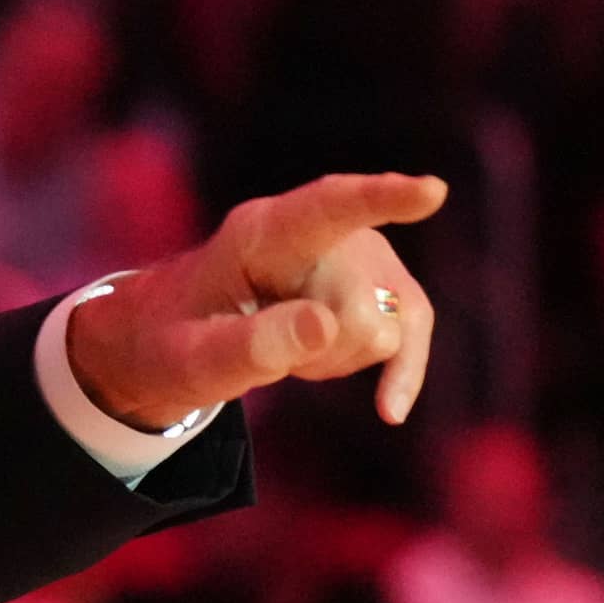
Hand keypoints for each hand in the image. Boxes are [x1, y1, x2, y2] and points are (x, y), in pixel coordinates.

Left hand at [60, 172, 446, 432]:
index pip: (326, 209)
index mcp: (259, 234)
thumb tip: (326, 326)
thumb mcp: (191, 361)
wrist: (174, 342)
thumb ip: (248, 346)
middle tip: (261, 346)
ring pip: (389, 322)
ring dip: (342, 357)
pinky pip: (411, 328)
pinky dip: (401, 370)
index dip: (379, 199)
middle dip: (325, 349)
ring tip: (286, 349)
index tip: (431, 192)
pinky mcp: (375, 283)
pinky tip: (389, 410)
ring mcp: (352, 254)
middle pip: (361, 303)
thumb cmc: (172, 345)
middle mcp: (317, 231)